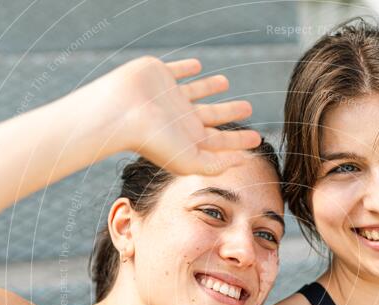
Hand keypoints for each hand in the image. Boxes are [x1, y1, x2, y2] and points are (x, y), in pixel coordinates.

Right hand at [82, 55, 260, 174]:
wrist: (121, 112)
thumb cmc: (154, 141)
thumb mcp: (190, 160)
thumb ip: (216, 164)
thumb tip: (240, 161)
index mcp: (189, 139)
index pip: (220, 141)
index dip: (239, 141)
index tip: (257, 139)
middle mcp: (181, 119)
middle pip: (212, 116)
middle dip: (230, 112)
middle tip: (248, 108)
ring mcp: (170, 97)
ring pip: (196, 91)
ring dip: (211, 87)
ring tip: (225, 82)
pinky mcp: (159, 75)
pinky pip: (177, 71)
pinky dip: (187, 68)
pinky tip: (197, 66)